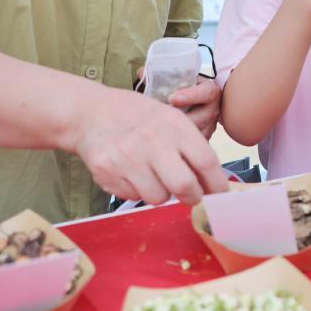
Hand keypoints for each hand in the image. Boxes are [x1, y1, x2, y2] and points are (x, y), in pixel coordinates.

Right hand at [72, 87, 227, 206]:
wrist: (91, 112)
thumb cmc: (138, 118)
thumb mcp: (170, 119)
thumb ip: (191, 147)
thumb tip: (212, 181)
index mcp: (174, 125)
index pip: (206, 161)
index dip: (217, 183)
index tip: (220, 193)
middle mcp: (153, 140)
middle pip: (184, 186)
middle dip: (193, 197)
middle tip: (191, 197)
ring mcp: (128, 157)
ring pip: (158, 197)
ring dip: (161, 193)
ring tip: (153, 176)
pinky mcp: (107, 172)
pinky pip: (133, 197)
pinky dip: (137, 191)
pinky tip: (130, 172)